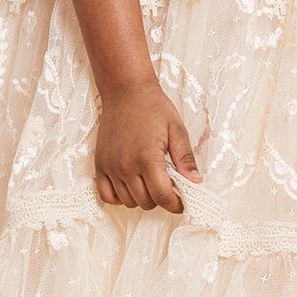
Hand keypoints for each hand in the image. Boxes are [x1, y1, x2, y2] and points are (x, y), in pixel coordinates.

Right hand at [94, 80, 202, 210]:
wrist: (126, 91)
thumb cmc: (153, 107)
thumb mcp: (176, 130)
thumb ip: (185, 158)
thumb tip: (196, 181)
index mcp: (148, 157)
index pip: (163, 196)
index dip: (176, 204)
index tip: (181, 202)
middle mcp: (126, 165)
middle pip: (146, 202)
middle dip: (161, 199)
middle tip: (168, 186)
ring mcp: (111, 167)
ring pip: (128, 201)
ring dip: (142, 198)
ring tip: (150, 182)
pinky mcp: (100, 165)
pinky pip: (106, 195)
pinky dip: (119, 197)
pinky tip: (130, 187)